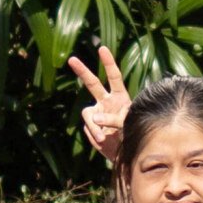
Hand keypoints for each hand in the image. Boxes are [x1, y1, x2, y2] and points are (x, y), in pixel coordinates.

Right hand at [65, 47, 133, 161]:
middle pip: (92, 84)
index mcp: (120, 97)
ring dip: (93, 124)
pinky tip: (103, 140)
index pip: (114, 76)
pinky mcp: (91, 125)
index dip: (108, 63)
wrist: (125, 153)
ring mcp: (97, 113)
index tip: (102, 48)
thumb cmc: (131, 134)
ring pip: (87, 113)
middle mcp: (107, 102)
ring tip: (102, 137)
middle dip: (82, 71)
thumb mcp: (127, 124)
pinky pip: (89, 127)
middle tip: (72, 59)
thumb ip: (112, 119)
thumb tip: (94, 118)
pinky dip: (95, 134)